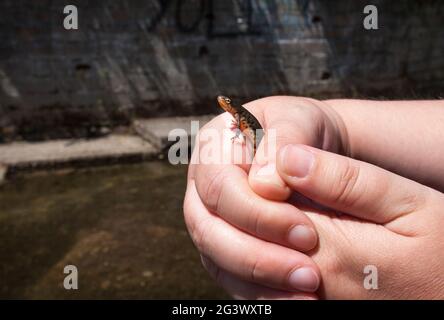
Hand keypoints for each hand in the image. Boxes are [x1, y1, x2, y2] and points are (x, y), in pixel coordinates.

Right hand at [183, 96, 347, 298]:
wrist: (308, 147)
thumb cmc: (301, 130)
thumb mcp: (297, 119)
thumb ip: (282, 140)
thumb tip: (265, 185)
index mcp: (211, 150)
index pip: (219, 188)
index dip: (258, 214)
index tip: (306, 231)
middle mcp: (201, 187)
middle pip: (209, 229)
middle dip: (257, 255)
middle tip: (308, 272)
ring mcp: (209, 218)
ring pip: (216, 258)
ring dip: (259, 279)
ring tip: (307, 290)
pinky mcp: (223, 245)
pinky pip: (229, 276)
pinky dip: (260, 293)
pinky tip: (294, 298)